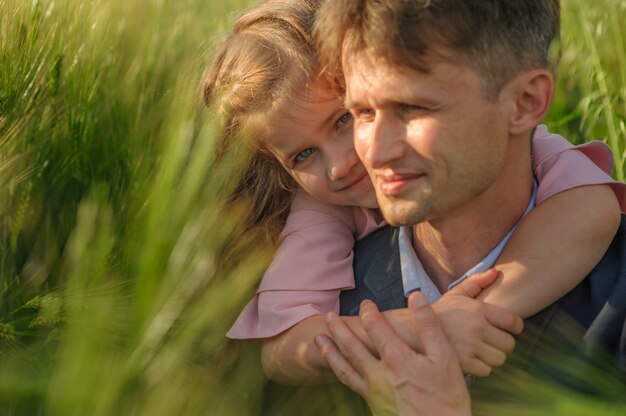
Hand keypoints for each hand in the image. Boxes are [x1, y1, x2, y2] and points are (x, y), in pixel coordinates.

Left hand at [315, 292, 470, 415]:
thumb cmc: (446, 399)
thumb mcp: (445, 358)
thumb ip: (429, 325)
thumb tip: (416, 297)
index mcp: (396, 359)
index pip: (375, 327)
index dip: (368, 312)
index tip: (365, 303)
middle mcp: (378, 374)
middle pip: (351, 346)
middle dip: (338, 329)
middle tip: (327, 315)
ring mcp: (373, 392)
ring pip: (345, 367)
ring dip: (330, 350)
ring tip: (318, 339)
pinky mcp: (372, 405)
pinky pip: (349, 383)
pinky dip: (339, 371)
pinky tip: (337, 368)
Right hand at [435, 270, 523, 375]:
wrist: (411, 331)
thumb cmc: (436, 313)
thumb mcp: (454, 295)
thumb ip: (476, 282)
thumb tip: (496, 271)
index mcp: (478, 309)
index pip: (514, 322)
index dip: (514, 327)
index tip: (507, 330)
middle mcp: (477, 327)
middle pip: (509, 344)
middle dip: (502, 345)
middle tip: (491, 343)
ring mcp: (470, 346)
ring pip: (499, 359)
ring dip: (491, 357)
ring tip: (480, 351)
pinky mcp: (463, 362)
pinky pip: (486, 370)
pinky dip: (480, 368)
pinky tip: (470, 360)